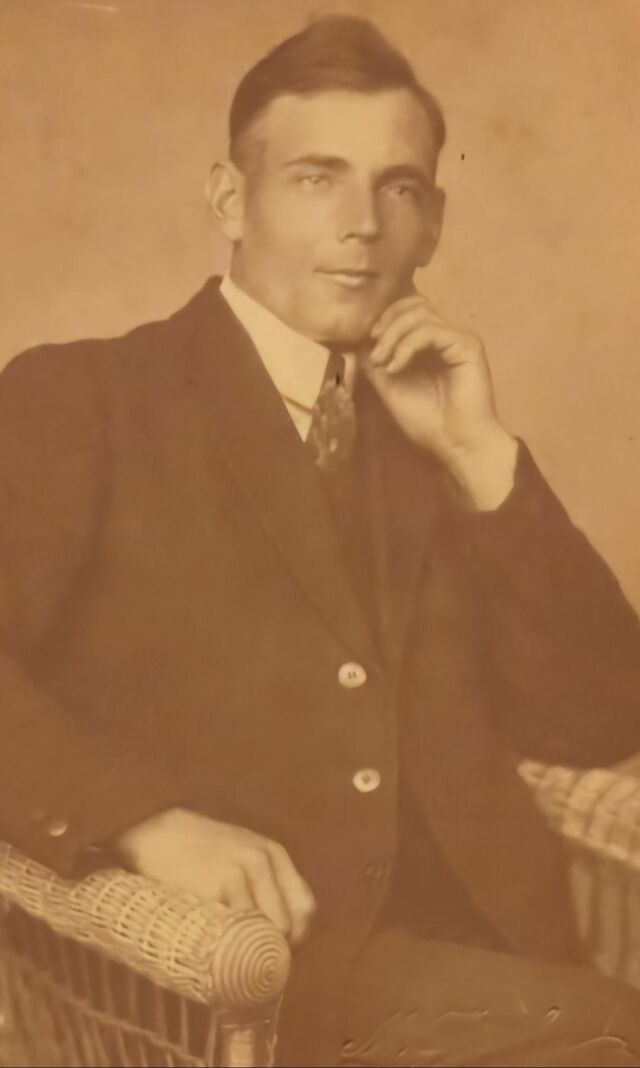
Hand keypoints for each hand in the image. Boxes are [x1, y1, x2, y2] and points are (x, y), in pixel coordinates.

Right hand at [115, 809, 316, 945]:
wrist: (154, 834)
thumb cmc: (199, 852)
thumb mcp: (242, 854)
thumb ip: (266, 885)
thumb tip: (284, 937)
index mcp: (274, 853)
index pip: (305, 909)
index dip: (295, 938)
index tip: (274, 951)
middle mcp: (262, 860)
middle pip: (288, 926)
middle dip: (273, 949)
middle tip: (249, 960)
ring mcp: (238, 874)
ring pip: (262, 933)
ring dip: (249, 951)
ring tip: (230, 956)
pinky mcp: (214, 888)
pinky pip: (233, 933)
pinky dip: (227, 947)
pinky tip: (212, 946)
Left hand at [363, 294, 517, 509]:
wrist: (457, 444)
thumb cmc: (429, 422)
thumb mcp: (391, 389)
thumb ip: (376, 364)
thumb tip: (357, 342)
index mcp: (432, 344)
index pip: (408, 310)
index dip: (384, 319)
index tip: (367, 344)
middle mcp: (447, 336)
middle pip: (415, 303)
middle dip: (387, 321)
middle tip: (374, 348)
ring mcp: (459, 338)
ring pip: (421, 313)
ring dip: (393, 335)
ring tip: (382, 361)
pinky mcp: (468, 346)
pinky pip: (431, 331)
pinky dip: (407, 346)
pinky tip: (395, 367)